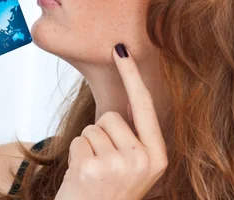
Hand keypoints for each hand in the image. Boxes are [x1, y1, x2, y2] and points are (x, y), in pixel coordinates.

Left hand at [55, 44, 167, 199]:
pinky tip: (83, 177)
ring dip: (88, 146)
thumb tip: (126, 95)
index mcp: (157, 157)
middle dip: (101, 132)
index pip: (144, 106)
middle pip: (111, 116)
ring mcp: (120, 166)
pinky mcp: (94, 168)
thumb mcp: (131, 165)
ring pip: (93, 127)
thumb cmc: (107, 191)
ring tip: (93, 172)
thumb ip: (132, 135)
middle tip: (102, 165)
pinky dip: (76, 155)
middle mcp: (144, 161)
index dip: (131, 76)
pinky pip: (79, 140)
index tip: (120, 48)